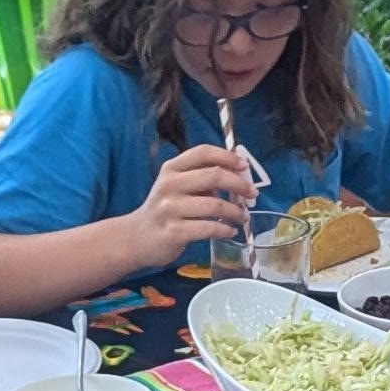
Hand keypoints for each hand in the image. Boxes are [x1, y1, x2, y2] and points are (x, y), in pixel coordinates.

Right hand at [135, 144, 259, 266]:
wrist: (136, 238)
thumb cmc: (165, 210)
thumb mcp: (177, 187)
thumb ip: (201, 179)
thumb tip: (238, 179)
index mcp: (172, 169)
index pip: (203, 152)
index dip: (228, 156)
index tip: (245, 166)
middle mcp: (169, 185)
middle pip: (213, 176)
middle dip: (239, 184)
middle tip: (252, 194)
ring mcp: (170, 209)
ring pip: (215, 204)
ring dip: (236, 211)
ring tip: (243, 217)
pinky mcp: (174, 232)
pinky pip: (209, 228)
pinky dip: (225, 229)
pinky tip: (230, 231)